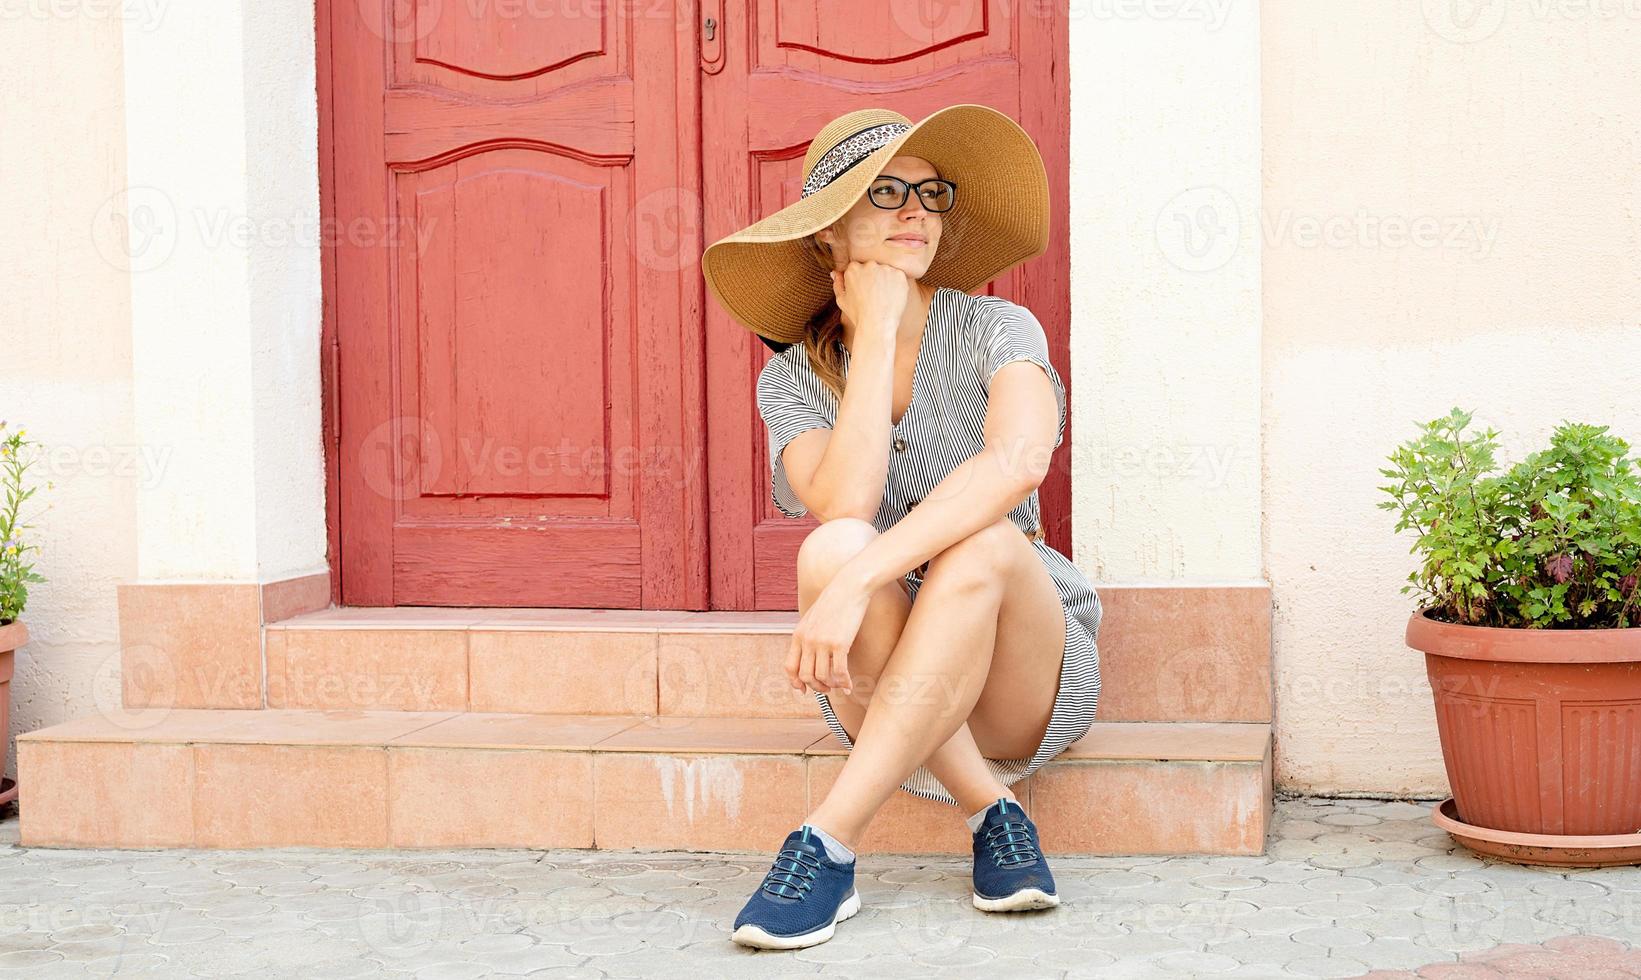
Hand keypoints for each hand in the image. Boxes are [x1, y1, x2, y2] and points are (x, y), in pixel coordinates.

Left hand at [786, 572, 873, 695]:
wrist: (849, 587)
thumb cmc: (834, 603)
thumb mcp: (813, 619)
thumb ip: (808, 637)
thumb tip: (812, 656)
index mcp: (798, 635)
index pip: (790, 667)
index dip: (795, 682)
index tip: (804, 690)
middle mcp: (807, 641)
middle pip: (805, 675)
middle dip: (816, 686)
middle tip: (826, 689)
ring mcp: (822, 643)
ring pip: (822, 676)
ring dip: (831, 686)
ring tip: (839, 685)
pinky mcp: (840, 644)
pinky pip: (839, 672)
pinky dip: (844, 682)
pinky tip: (849, 685)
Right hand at [830, 261, 909, 343]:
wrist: (877, 324)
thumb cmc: (858, 314)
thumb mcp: (842, 300)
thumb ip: (838, 284)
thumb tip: (835, 272)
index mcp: (853, 268)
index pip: (858, 267)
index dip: (862, 280)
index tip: (864, 290)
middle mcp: (869, 265)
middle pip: (873, 267)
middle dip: (874, 278)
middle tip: (875, 295)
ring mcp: (885, 268)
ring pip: (886, 271)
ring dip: (886, 280)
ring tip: (883, 297)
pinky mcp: (899, 274)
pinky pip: (898, 277)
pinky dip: (897, 285)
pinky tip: (891, 297)